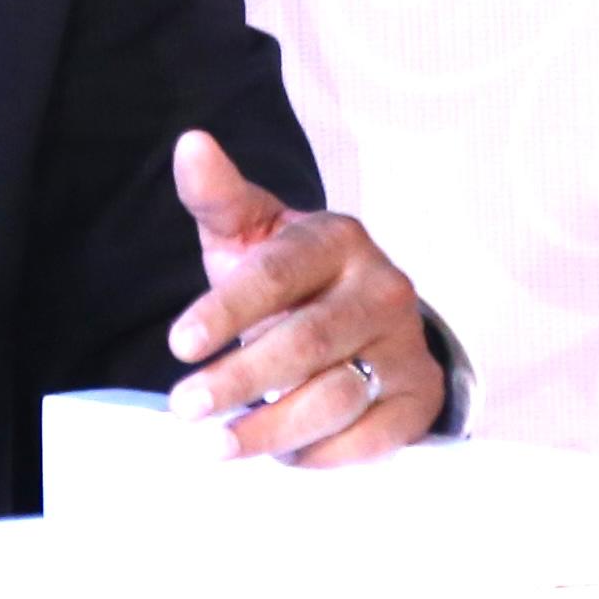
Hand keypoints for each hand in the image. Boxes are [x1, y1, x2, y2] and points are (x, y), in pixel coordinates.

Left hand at [162, 130, 442, 464]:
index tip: (178, 345)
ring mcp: (406, 343)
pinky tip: (282, 455)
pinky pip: (371, 437)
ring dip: (273, 428)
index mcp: (336, 238)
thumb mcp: (251, 230)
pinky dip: (321, 453)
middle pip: (306, 344)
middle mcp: (382, 287)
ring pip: (337, 397)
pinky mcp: (420, 394)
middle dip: (239, 380)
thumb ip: (217, 197)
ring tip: (219, 445)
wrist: (364, 311)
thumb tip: (190, 143)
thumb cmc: (289, 272)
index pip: (276, 275)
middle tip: (185, 409)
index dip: (225, 311)